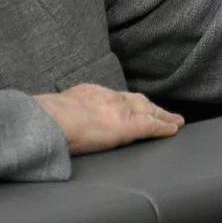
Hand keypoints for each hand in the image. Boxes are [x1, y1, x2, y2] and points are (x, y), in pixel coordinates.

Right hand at [34, 83, 183, 154]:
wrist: (53, 120)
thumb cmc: (47, 119)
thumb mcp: (55, 109)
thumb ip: (62, 114)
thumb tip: (53, 123)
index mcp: (88, 93)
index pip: (113, 97)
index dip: (125, 102)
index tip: (130, 105)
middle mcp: (108, 97)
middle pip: (135, 100)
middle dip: (148, 106)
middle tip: (160, 111)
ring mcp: (120, 111)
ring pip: (148, 111)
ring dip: (162, 115)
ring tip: (174, 121)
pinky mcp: (129, 126)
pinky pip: (152, 126)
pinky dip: (164, 126)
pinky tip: (174, 129)